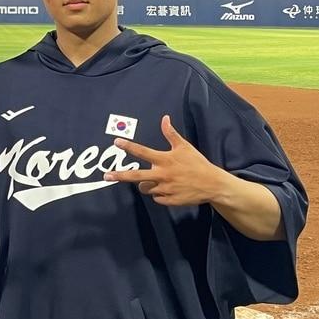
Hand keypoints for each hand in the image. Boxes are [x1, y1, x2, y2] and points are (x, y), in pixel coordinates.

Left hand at [105, 115, 228, 205]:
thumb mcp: (184, 147)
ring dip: (147, 185)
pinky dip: (159, 194)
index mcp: (165, 160)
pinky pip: (157, 198)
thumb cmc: (197, 163)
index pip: (142, 152)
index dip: (129, 146)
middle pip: (136, 176)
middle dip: (119, 175)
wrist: (212, 184)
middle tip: (106, 176)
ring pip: (146, 188)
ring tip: (158, 180)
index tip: (116, 142)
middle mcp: (162, 175)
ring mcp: (165, 189)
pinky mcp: (170, 201)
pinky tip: (169, 189)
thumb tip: (164, 118)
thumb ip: (171, 134)